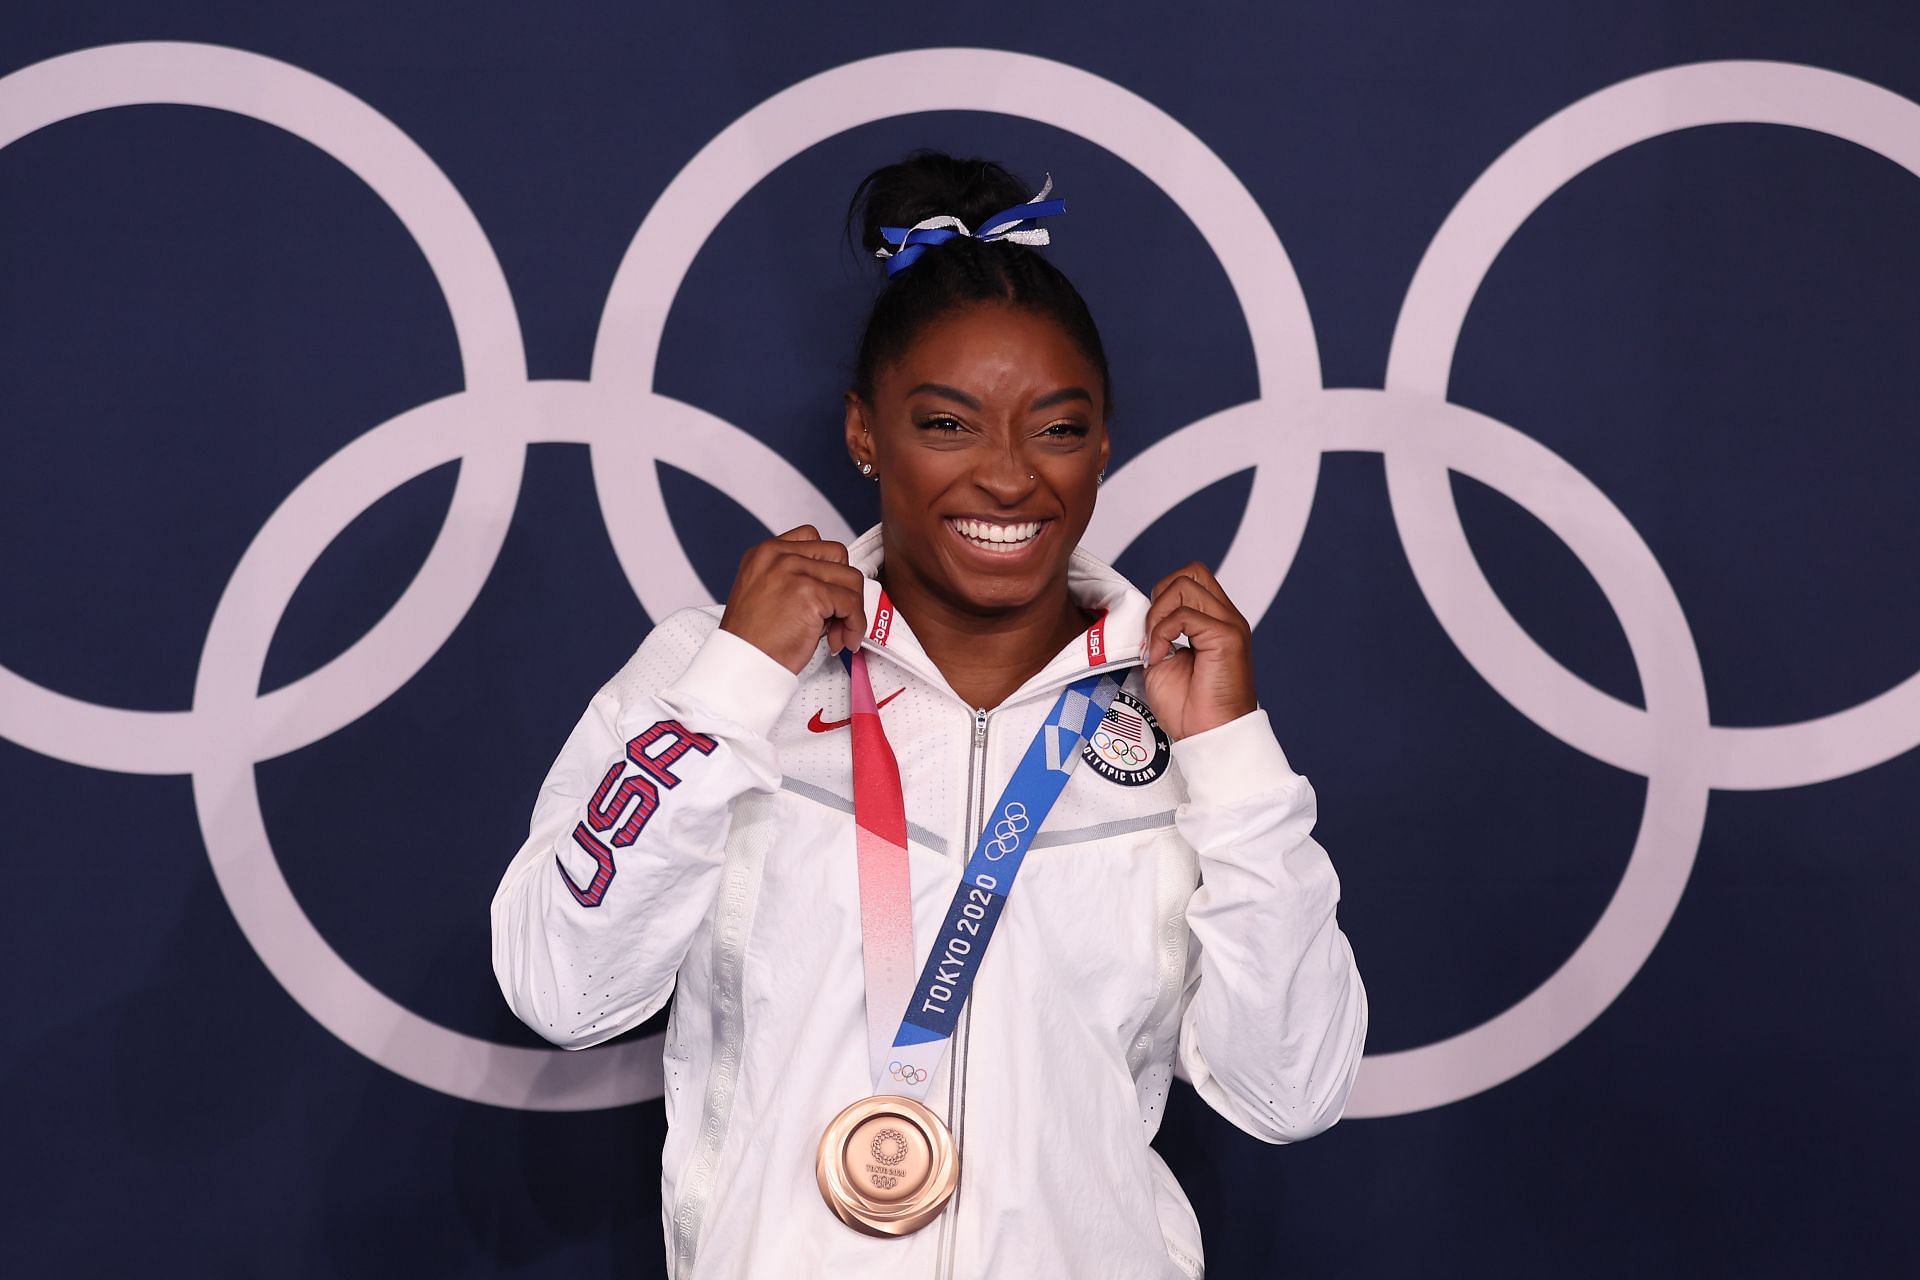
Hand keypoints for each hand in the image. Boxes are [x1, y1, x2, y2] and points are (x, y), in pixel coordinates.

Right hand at [719, 525, 867, 673]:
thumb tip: (834, 586)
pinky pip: (851, 603)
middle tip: (836, 616)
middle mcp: (778, 555)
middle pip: (837, 555)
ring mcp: (794, 571)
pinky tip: (844, 641)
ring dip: (852, 608)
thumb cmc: (752, 640)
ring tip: (839, 633)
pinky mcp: (810, 593)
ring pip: (850, 578)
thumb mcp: (764, 593)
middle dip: (843, 586)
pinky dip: (855, 625)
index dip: (827, 566)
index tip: (829, 591)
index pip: (812, 538)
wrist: (742, 663)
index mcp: (765, 553)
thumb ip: (793, 579)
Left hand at [1140, 562, 1257, 739]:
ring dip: (1158, 615)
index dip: (1164, 596)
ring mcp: (1230, 625)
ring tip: (1155, 647)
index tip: (1152, 633)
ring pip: (1186, 585)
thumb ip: (1159, 632)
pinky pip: (1183, 615)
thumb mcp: (1163, 661)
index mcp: (1215, 621)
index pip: (1191, 578)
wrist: (1209, 737)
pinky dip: (1161, 633)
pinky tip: (1159, 658)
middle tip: (1153, 634)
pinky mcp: (1227, 637)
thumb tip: (1146, 614)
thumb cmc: (1188, 708)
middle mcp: (1227, 617)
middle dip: (1162, 596)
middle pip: (1191, 571)